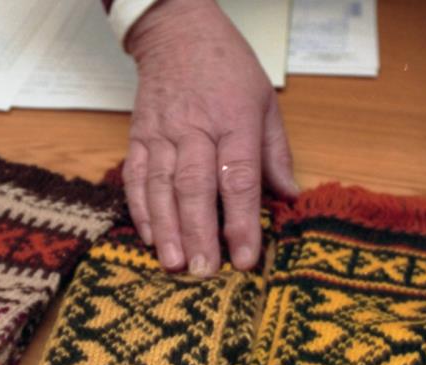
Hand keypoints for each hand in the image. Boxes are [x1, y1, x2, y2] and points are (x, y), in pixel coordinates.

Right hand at [122, 0, 297, 275]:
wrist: (177, 31)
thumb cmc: (228, 68)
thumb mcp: (264, 101)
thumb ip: (275, 152)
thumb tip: (289, 196)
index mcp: (234, 121)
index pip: (238, 179)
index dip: (242, 222)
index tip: (245, 259)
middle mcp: (195, 129)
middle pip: (196, 188)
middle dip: (200, 233)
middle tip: (205, 272)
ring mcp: (162, 133)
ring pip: (162, 187)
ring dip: (167, 229)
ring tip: (174, 264)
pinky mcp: (138, 136)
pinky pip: (136, 177)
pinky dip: (141, 209)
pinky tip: (149, 237)